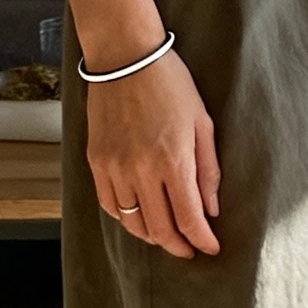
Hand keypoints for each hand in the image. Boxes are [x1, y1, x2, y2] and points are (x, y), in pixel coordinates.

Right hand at [87, 48, 220, 258]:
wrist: (124, 57)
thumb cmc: (170, 84)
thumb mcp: (202, 123)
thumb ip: (208, 170)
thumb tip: (211, 209)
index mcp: (173, 160)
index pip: (189, 219)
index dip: (202, 240)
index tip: (211, 249)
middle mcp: (141, 170)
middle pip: (161, 229)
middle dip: (179, 246)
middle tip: (190, 250)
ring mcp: (115, 168)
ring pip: (132, 222)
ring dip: (152, 236)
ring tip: (166, 236)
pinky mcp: (96, 161)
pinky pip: (110, 205)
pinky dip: (126, 219)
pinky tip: (139, 218)